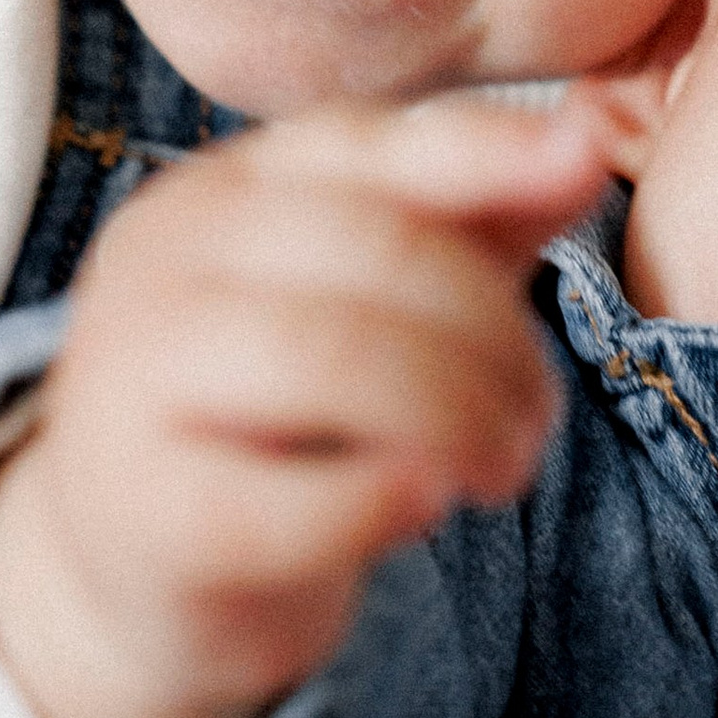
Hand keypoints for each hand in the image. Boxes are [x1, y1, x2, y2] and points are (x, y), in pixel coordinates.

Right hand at [0, 93, 614, 717]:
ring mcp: (132, 378)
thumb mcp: (380, 303)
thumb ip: (477, 218)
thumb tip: (585, 143)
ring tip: (503, 467)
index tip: (583, 165)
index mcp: (222, 192)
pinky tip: (424, 507)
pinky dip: (386, 503)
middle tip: (535, 416)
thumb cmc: (280, 423)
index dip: (486, 149)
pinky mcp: (141, 511)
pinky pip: (290, 502)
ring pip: (334, 359)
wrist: (139, 576)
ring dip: (462, 415)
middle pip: (373, 251)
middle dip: (495, 333)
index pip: (363, 141)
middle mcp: (162, 261)